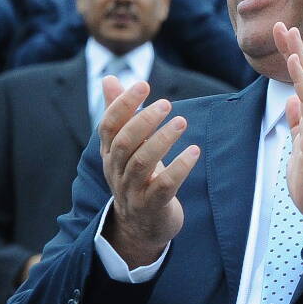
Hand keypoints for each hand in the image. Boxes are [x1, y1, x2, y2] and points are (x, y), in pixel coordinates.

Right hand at [96, 79, 200, 267]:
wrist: (140, 225)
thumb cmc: (137, 177)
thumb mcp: (127, 146)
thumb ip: (121, 113)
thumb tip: (110, 78)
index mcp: (110, 153)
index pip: (108, 126)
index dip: (123, 104)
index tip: (143, 84)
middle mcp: (116, 171)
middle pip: (123, 143)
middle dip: (143, 121)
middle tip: (166, 103)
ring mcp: (132, 190)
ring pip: (141, 163)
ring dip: (162, 141)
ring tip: (181, 122)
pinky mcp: (151, 206)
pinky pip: (163, 186)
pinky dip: (179, 168)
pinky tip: (194, 151)